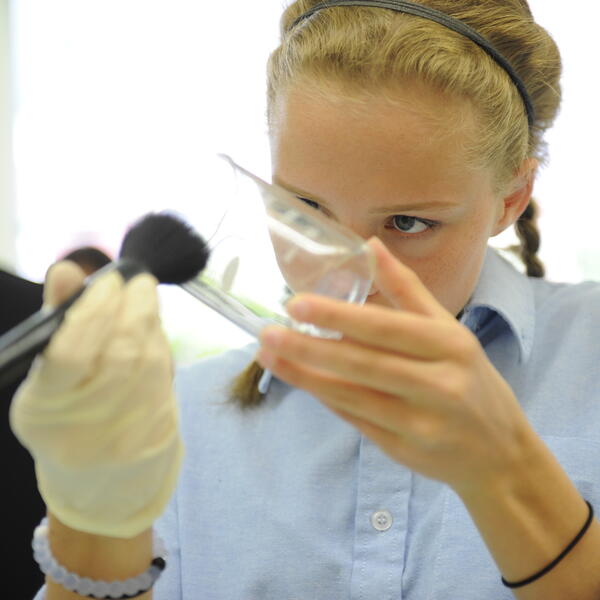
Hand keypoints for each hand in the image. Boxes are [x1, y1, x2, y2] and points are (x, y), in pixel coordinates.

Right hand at [10, 261, 182, 537]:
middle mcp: (85, 427)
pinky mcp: (160, 432)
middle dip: (131, 308)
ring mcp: (127, 433)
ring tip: (143, 295)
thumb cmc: (67, 416)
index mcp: (43, 411)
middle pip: (119, 355)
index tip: (106, 281)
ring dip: (149, 320)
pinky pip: (166, 375)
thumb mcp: (48, 377)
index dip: (92, 311)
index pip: (69, 355)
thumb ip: (59, 321)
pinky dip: (160, 343)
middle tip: (136, 281)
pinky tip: (152, 328)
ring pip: (148, 361)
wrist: (102, 480)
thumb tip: (68, 268)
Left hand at [257, 237, 534, 494]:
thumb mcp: (450, 331)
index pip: (386, 327)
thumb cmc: (471, 381)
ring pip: (353, 396)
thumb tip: (370, 246)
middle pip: (364, 363)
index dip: (339, 316)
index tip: (296, 304)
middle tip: (268, 333)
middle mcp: (439, 384)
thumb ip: (407, 290)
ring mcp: (421, 422)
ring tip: (269, 356)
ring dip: (306, 376)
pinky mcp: (404, 450)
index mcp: (450, 345)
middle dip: (310, 348)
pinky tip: (299, 380)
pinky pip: (356, 420)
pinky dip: (326, 399)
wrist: (501, 453)